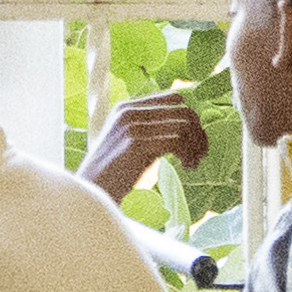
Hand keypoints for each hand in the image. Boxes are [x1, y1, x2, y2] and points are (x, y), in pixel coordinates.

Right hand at [83, 92, 207, 198]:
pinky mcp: (136, 143)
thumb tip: (185, 126)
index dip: (191, 119)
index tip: (197, 142)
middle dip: (198, 133)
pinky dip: (188, 154)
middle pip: (183, 111)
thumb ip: (149, 130)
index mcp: (126, 107)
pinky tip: (187, 167)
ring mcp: (131, 126)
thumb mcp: (128, 144)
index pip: (174, 98)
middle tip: (201, 154)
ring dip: (195, 146)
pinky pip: (176, 142)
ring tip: (193, 163)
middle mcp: (129, 111)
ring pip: (183, 126)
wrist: (90, 192)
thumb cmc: (112, 174)